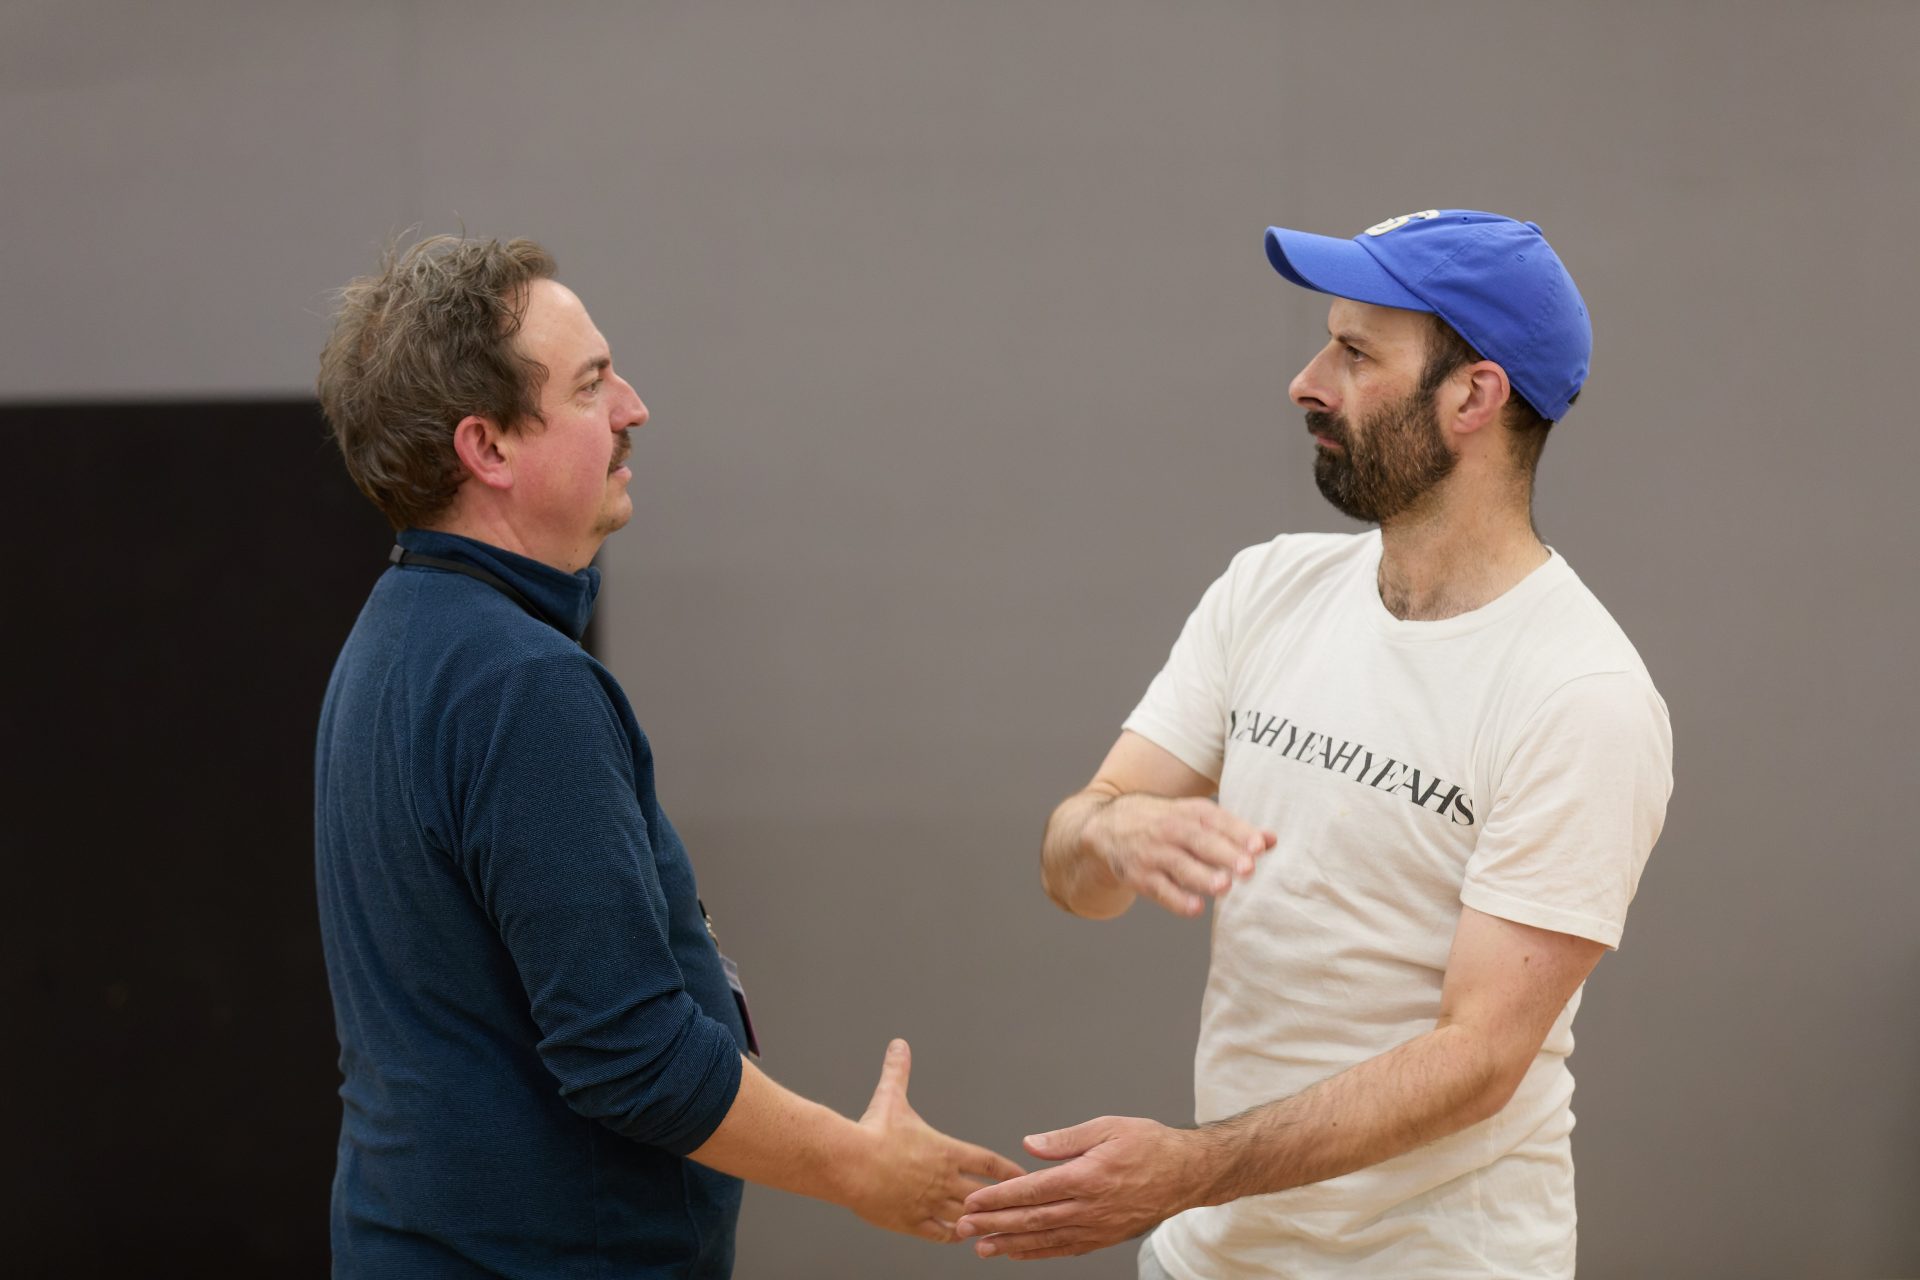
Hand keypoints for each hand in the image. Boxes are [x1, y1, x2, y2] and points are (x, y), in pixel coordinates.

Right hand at [846, 1039, 1027, 1241]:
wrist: (850, 1163)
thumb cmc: (872, 1131)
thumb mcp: (890, 1097)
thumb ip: (898, 1072)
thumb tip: (899, 1045)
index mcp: (945, 1151)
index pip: (987, 1162)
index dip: (1007, 1170)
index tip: (1021, 1175)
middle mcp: (943, 1179)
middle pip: (981, 1192)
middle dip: (996, 1199)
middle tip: (1012, 1204)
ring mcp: (929, 1203)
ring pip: (964, 1215)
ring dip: (977, 1218)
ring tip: (989, 1222)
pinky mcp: (911, 1222)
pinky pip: (940, 1234)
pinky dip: (952, 1235)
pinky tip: (957, 1235)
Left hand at [954, 1115, 1214, 1259]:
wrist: (1187, 1173)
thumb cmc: (1149, 1144)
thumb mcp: (1108, 1127)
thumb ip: (1065, 1139)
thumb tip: (1029, 1145)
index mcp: (1089, 1175)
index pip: (1034, 1190)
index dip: (1000, 1197)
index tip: (974, 1200)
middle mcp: (1091, 1206)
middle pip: (1033, 1219)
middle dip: (995, 1224)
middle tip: (964, 1227)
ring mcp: (1098, 1226)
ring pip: (1046, 1239)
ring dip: (1011, 1244)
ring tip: (982, 1246)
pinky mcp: (1105, 1237)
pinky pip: (1066, 1248)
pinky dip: (1039, 1252)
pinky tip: (1018, 1253)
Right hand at [1088, 795, 1274, 916]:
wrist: (1106, 825)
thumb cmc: (1165, 822)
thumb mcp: (1194, 816)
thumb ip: (1233, 830)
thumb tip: (1272, 840)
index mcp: (1190, 812)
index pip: (1217, 820)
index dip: (1239, 832)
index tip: (1260, 845)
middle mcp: (1171, 830)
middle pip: (1201, 842)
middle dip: (1225, 854)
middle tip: (1248, 868)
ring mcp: (1153, 853)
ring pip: (1180, 866)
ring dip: (1202, 877)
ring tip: (1223, 887)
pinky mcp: (1139, 876)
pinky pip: (1159, 889)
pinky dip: (1176, 900)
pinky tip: (1195, 908)